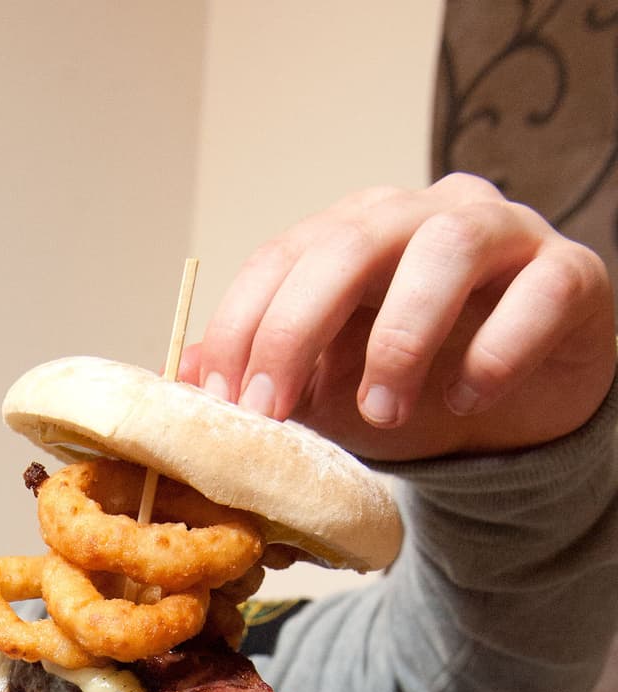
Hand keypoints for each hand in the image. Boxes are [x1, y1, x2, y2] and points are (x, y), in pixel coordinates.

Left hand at [179, 175, 615, 459]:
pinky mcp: (568, 274)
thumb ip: (267, 381)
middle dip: (297, 328)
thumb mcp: (327, 394)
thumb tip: (183, 383)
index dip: (244, 327)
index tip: (221, 404)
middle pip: (351, 241)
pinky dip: (497, 349)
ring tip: (383, 415)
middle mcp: (422, 217)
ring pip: (448, 248)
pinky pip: (540, 291)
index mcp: (354, 236)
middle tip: (274, 412)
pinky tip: (467, 399)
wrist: (515, 412)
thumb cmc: (414, 389)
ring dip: (401, 337)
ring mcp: (502, 235)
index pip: (283, 258)